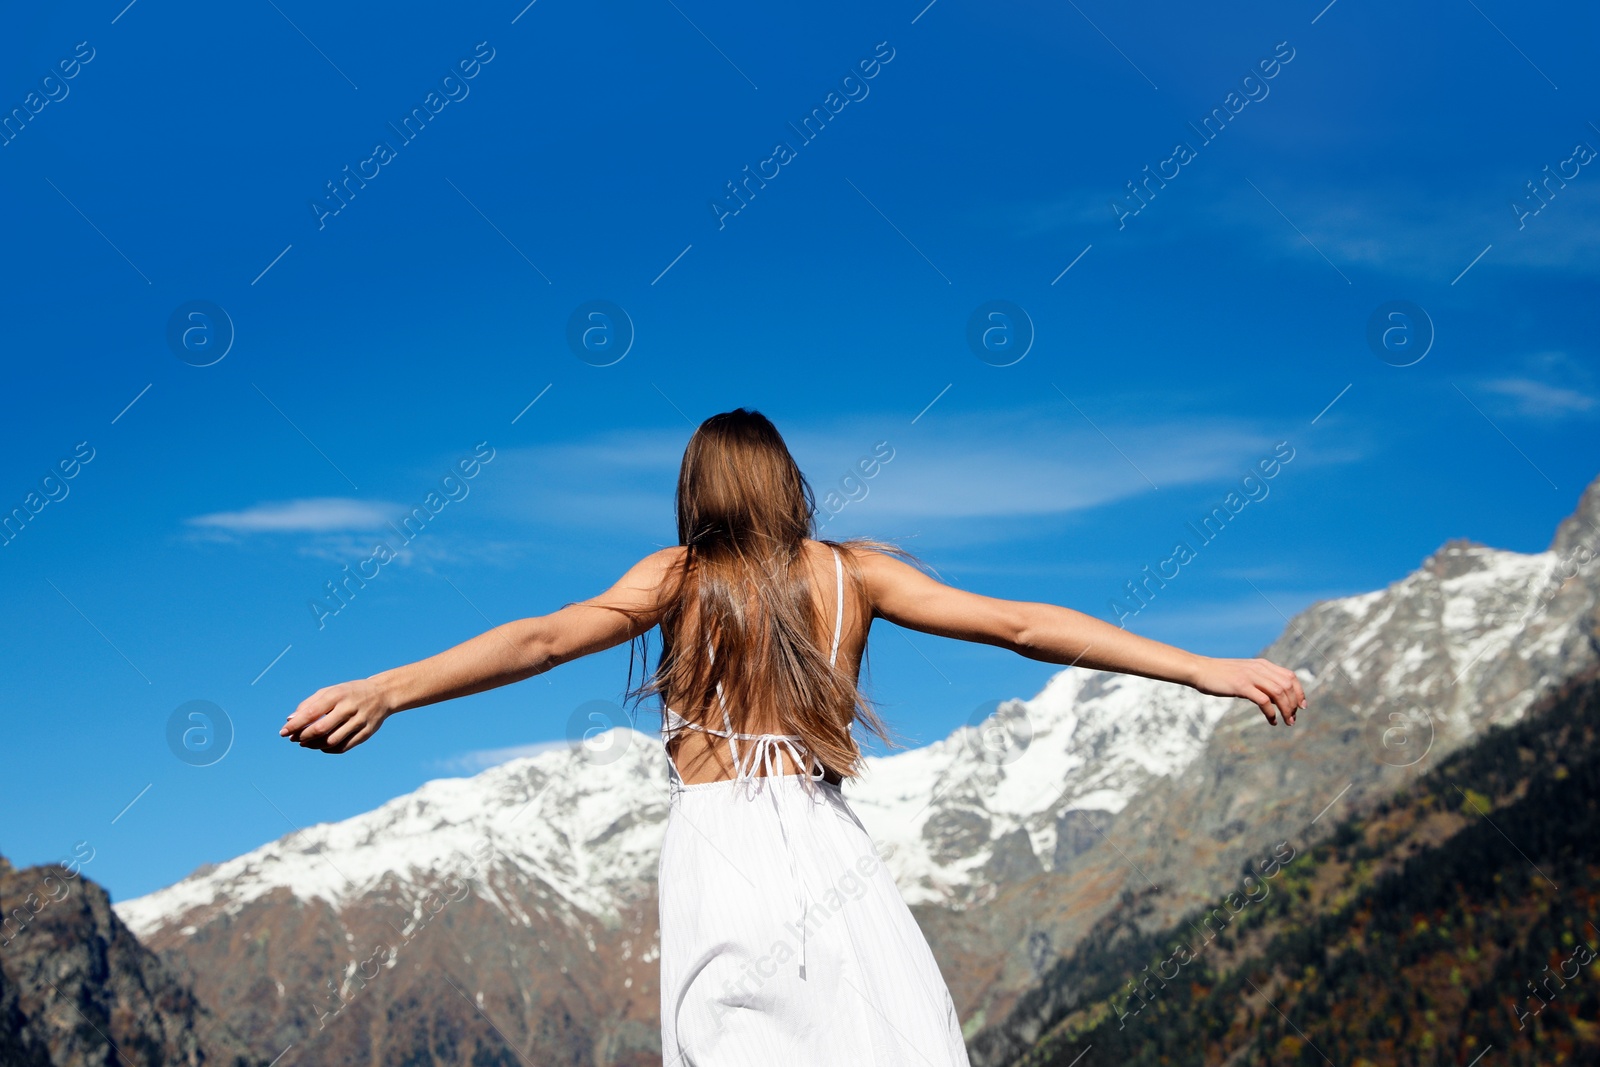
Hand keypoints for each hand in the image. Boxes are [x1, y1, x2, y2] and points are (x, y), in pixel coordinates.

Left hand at [281, 678, 392, 753]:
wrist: (382, 694)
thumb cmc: (349, 693)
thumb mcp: (330, 691)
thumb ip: (310, 704)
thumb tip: (290, 720)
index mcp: (338, 695)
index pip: (312, 713)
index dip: (295, 725)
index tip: (283, 732)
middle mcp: (349, 708)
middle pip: (321, 729)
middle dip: (303, 736)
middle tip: (293, 739)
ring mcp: (359, 722)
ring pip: (331, 741)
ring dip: (314, 745)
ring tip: (305, 743)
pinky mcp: (366, 733)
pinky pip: (343, 747)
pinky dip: (328, 749)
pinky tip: (320, 746)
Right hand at [1189, 656, 1305, 725]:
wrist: (1200, 670)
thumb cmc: (1219, 674)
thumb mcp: (1243, 673)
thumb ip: (1258, 678)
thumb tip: (1271, 695)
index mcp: (1262, 664)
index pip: (1290, 676)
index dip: (1300, 691)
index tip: (1302, 706)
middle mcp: (1259, 668)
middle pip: (1287, 685)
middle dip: (1294, 704)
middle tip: (1293, 718)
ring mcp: (1250, 676)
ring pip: (1278, 693)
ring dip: (1286, 709)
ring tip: (1286, 721)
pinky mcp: (1241, 686)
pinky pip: (1264, 700)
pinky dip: (1271, 712)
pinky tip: (1272, 721)